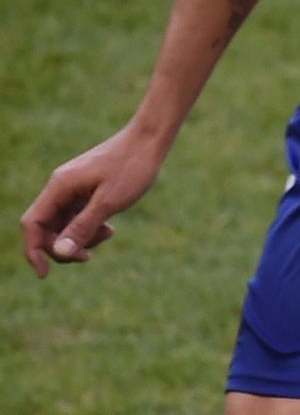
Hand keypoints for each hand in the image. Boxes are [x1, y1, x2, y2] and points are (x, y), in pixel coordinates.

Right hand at [20, 127, 166, 277]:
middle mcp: (61, 187)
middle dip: (63, 247)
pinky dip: (89, 227)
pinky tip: (110, 228)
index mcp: (60, 187)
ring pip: (64, 224)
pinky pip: (78, 216)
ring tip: (108, 234)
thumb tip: (60, 253)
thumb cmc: (132, 166)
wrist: (151, 139)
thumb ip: (83, 227)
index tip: (45, 274)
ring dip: (80, 238)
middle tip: (88, 256)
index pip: (33, 224)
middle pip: (47, 227)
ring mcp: (73, 188)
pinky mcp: (87, 190)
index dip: (34, 250)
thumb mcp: (109, 201)